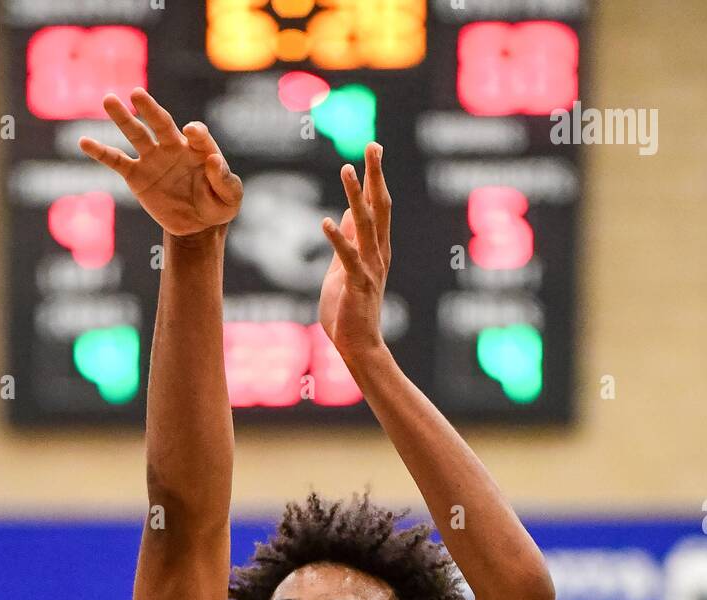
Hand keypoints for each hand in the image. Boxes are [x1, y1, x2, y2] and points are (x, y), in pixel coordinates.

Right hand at [79, 89, 241, 236]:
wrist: (197, 225)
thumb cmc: (217, 205)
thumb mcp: (231, 198)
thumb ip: (225, 180)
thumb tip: (212, 160)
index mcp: (198, 148)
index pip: (197, 134)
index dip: (196, 132)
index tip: (192, 132)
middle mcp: (173, 147)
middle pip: (161, 123)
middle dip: (150, 109)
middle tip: (137, 94)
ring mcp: (153, 159)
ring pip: (136, 134)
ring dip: (123, 118)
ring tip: (109, 100)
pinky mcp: (136, 176)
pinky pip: (116, 161)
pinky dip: (100, 152)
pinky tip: (84, 141)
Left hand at [318, 144, 390, 362]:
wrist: (358, 346)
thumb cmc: (349, 310)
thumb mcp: (345, 267)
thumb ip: (349, 240)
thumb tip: (346, 213)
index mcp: (377, 249)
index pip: (379, 206)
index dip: (376, 177)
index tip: (373, 148)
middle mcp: (378, 253)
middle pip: (379, 207)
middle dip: (375, 176)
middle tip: (372, 146)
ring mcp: (370, 268)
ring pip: (365, 225)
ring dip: (355, 196)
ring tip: (346, 170)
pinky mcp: (357, 284)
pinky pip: (348, 257)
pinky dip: (338, 239)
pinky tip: (326, 221)